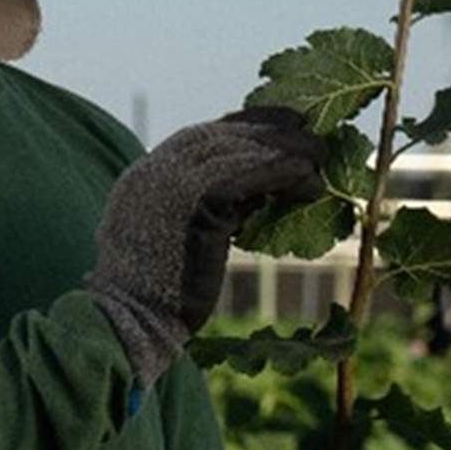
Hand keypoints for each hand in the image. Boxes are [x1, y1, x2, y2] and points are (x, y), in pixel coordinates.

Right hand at [85, 107, 324, 386]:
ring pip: (238, 150)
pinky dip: (286, 174)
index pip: (197, 138)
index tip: (275, 127)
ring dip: (285, 148)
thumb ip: (203, 211)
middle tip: (306, 126)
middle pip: (218, 136)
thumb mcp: (173, 239)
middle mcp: (154, 172)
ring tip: (320, 155)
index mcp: (143, 178)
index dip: (240, 129)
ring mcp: (171, 183)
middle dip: (266, 129)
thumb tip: (252, 197)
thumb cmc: (154, 298)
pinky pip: (250, 176)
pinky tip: (311, 184)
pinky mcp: (196, 203)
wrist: (130, 322)